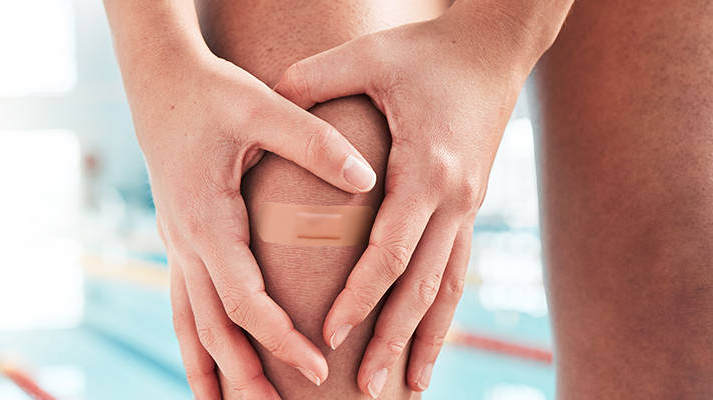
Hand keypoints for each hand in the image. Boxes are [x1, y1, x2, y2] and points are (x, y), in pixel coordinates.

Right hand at [135, 53, 377, 397]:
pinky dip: (196, 344)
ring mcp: (177, 245)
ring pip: (190, 324)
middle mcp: (185, 242)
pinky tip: (208, 371)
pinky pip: (185, 305)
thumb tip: (368, 177)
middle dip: (244, 376)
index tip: (319, 368)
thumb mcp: (262, 107)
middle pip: (213, 327)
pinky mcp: (180, 241)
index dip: (281, 338)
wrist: (160, 80)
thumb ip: (314, 142)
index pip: (245, 298)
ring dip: (210, 371)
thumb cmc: (212, 93)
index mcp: (207, 220)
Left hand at [274, 9, 542, 395]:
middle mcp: (454, 199)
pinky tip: (427, 349)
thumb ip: (314, 80)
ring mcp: (467, 208)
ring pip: (447, 290)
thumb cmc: (424, 49)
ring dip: (425, 341)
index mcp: (426, 169)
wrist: (494, 46)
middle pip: (421, 286)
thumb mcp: (367, 55)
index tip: (328, 331)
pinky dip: (441, 315)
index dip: (359, 296)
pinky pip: (455, 273)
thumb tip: (265, 97)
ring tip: (406, 388)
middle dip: (392, 339)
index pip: (390, 250)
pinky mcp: (468, 209)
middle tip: (366, 387)